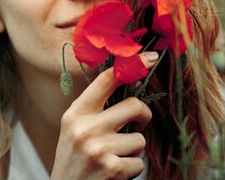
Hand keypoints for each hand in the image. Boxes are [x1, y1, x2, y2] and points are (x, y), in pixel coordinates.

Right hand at [50, 51, 157, 179]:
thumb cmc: (74, 160)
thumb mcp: (74, 129)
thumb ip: (97, 109)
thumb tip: (132, 83)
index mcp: (75, 114)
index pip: (105, 81)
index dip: (130, 66)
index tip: (149, 57)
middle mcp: (85, 128)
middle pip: (133, 106)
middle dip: (142, 115)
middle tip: (139, 122)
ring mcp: (99, 148)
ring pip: (139, 139)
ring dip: (132, 151)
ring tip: (114, 158)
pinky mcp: (113, 168)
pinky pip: (139, 163)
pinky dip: (131, 171)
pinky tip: (114, 174)